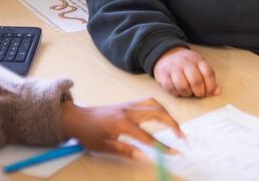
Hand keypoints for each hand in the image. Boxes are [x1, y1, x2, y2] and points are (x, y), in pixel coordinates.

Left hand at [60, 97, 183, 159]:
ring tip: (175, 127)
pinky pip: (147, 101)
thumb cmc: (88, 133)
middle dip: (173, 124)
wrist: (76, 117)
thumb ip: (126, 151)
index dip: (163, 147)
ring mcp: (128, 105)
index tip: (175, 153)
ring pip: (154, 103)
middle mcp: (128, 111)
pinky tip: (162, 116)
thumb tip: (145, 157)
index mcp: (122, 123)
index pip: (148, 137)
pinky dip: (159, 108)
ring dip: (167, 113)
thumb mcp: (104, 146)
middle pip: (157, 113)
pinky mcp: (127, 103)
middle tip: (182, 138)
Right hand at [153, 47, 220, 97]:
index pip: (208, 73)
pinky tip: (178, 91)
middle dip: (199, 92)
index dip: (210, 86)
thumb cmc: (187, 64)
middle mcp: (185, 62)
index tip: (209, 92)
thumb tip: (217, 92)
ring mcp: (173, 68)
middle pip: (196, 81)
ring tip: (188, 92)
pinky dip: (176, 93)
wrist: (166, 54)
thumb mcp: (200, 66)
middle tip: (198, 94)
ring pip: (183, 87)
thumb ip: (209, 79)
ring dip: (187, 94)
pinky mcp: (162, 74)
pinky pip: (170, 88)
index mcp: (197, 60)